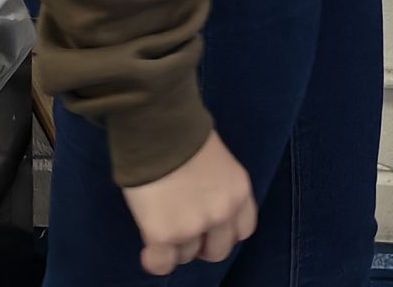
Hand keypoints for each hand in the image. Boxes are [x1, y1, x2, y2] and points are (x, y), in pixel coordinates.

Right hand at [121, 130, 256, 275]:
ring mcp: (194, 226)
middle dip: (201, 245)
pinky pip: (162, 264)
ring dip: (175, 246)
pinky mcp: (165, 234)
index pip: (243, 230)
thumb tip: (203, 204)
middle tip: (184, 231)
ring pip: (187, 257)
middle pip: (218, 251)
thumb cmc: (183, 135)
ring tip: (161, 226)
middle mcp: (223, 212)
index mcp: (239, 191)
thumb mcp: (218, 161)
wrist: (158, 128)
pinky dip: (155, 260)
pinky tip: (148, 248)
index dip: (224, 232)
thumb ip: (218, 188)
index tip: (209, 228)